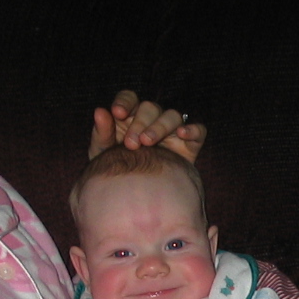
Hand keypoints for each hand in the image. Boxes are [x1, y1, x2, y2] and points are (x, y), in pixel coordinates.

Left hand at [88, 90, 206, 161]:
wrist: (138, 199)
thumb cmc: (118, 171)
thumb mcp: (104, 153)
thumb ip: (102, 132)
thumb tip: (100, 111)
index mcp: (130, 117)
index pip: (130, 98)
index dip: (125, 101)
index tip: (118, 113)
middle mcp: (152, 121)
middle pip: (151, 107)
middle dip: (140, 122)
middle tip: (131, 143)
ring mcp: (172, 132)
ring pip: (173, 116)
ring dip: (160, 126)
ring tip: (148, 143)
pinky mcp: (189, 145)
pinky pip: (198, 131)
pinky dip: (192, 129)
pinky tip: (182, 134)